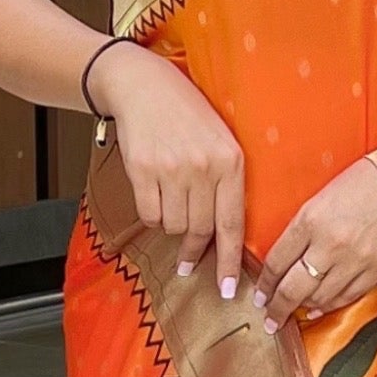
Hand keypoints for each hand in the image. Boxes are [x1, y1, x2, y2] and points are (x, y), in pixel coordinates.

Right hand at [101, 44, 248, 295]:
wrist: (144, 86)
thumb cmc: (187, 115)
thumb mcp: (221, 140)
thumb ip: (227, 181)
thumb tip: (227, 235)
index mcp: (231, 161)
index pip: (233, 223)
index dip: (229, 262)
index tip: (228, 290)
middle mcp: (204, 168)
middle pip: (201, 231)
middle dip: (194, 252)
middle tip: (187, 263)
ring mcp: (172, 169)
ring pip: (174, 226)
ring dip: (172, 225)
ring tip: (170, 203)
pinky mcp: (143, 170)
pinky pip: (149, 215)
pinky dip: (151, 214)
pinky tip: (154, 196)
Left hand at [256, 155, 376, 332]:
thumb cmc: (362, 182)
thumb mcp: (321, 198)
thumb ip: (302, 229)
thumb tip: (285, 261)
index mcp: (310, 220)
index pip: (277, 262)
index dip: (264, 284)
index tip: (259, 295)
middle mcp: (330, 244)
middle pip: (293, 288)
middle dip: (277, 307)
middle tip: (269, 318)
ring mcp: (356, 259)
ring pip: (320, 297)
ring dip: (303, 308)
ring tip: (292, 313)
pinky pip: (347, 296)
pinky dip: (330, 305)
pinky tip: (319, 308)